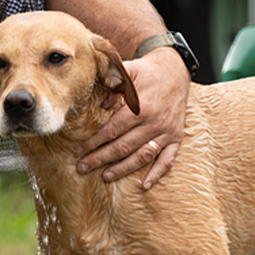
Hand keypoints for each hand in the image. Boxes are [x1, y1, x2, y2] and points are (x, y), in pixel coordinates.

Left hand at [73, 47, 188, 188]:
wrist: (176, 70)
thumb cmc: (147, 71)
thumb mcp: (128, 71)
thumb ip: (112, 84)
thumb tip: (102, 103)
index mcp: (140, 107)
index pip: (111, 131)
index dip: (93, 143)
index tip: (78, 151)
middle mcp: (154, 123)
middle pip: (123, 147)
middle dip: (100, 159)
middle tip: (82, 167)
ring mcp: (166, 132)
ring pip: (142, 156)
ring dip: (122, 169)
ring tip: (105, 176)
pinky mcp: (176, 137)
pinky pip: (168, 160)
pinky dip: (157, 174)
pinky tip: (144, 185)